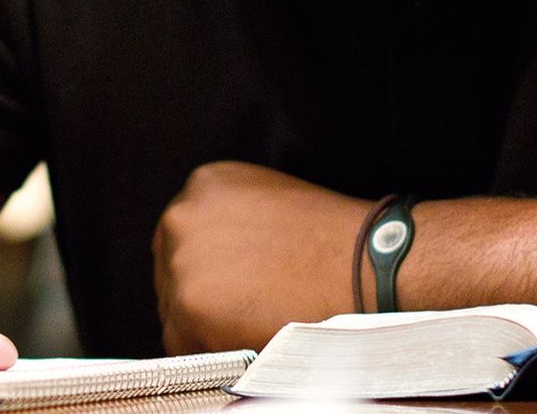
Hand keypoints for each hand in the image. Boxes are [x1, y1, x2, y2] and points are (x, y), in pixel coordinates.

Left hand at [152, 161, 368, 353]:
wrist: (364, 267)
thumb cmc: (332, 241)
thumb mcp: (269, 202)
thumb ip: (230, 222)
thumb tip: (213, 263)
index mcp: (204, 185)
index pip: (182, 238)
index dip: (208, 269)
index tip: (230, 286)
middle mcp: (182, 216)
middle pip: (172, 274)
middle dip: (202, 296)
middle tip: (244, 311)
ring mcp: (181, 261)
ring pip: (175, 311)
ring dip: (206, 325)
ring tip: (255, 322)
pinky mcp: (188, 305)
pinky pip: (183, 345)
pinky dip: (211, 351)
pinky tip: (250, 337)